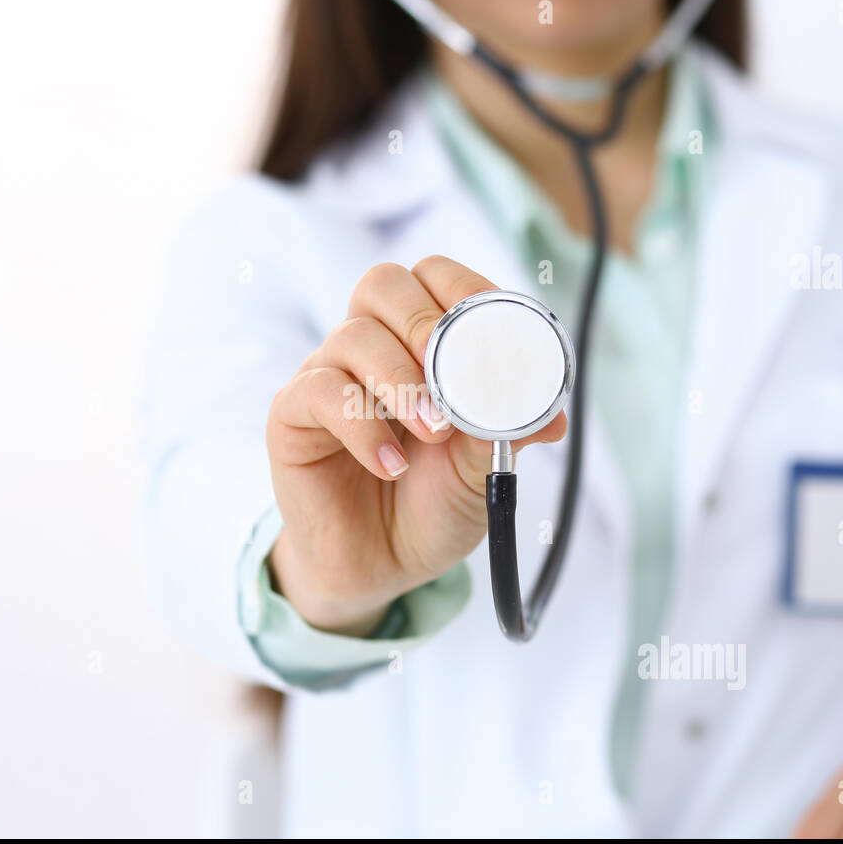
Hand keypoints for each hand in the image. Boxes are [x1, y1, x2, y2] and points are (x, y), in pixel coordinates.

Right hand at [265, 256, 565, 635]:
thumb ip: (509, 432)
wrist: (385, 566)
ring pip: (351, 336)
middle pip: (382, 284)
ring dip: (401, 382)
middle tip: (456, 381)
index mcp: (417, 341)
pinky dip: (363, 427)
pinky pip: (317, 392)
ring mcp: (325, 375)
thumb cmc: (432, 504)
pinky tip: (391, 465)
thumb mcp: (484, 468)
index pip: (432, 277)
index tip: (494, 334)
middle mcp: (369, 346)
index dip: (463, 289)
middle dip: (425, 324)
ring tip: (433, 435)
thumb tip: (551, 414)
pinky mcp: (291, 416)